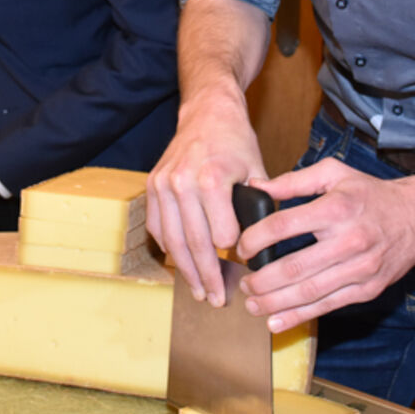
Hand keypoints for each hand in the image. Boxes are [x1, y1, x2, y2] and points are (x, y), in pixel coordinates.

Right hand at [147, 87, 265, 305]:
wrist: (207, 113)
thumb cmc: (235, 142)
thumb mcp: (258, 172)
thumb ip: (260, 208)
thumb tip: (262, 248)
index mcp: (213, 179)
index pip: (222, 237)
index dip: (235, 256)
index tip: (244, 272)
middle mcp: (183, 183)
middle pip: (195, 245)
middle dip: (208, 277)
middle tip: (218, 300)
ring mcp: (163, 185)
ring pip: (172, 241)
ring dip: (186, 271)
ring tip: (200, 291)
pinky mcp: (152, 186)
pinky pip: (156, 228)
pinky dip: (168, 249)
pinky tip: (182, 264)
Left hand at [237, 159, 414, 330]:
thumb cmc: (371, 194)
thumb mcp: (334, 173)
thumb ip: (293, 181)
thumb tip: (256, 186)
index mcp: (336, 208)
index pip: (284, 226)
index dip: (256, 239)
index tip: (242, 247)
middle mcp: (349, 240)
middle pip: (294, 266)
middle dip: (261, 280)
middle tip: (243, 282)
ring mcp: (360, 269)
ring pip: (309, 292)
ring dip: (275, 302)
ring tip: (252, 304)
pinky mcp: (367, 289)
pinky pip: (328, 306)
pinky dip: (299, 316)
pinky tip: (277, 321)